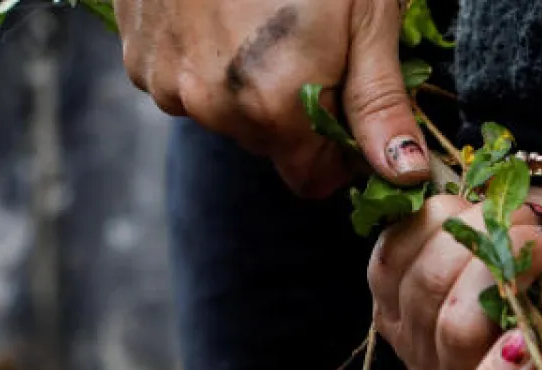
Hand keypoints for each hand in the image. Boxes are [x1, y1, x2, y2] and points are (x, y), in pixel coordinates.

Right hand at [114, 0, 426, 195]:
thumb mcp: (364, 19)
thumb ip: (379, 106)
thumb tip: (406, 175)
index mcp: (275, 110)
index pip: (313, 181)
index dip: (341, 152)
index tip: (353, 105)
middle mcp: (214, 108)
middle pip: (272, 145)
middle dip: (298, 110)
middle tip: (314, 41)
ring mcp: (166, 82)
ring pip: (226, 112)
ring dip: (250, 83)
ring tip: (264, 15)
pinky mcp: (136, 53)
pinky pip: (183, 79)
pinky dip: (207, 57)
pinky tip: (220, 8)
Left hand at [370, 188, 541, 369]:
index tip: (524, 343)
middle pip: (448, 348)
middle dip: (499, 276)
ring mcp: (423, 349)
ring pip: (419, 296)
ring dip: (476, 242)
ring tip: (525, 228)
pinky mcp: (393, 298)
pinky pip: (392, 260)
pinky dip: (436, 225)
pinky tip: (473, 221)